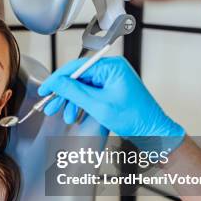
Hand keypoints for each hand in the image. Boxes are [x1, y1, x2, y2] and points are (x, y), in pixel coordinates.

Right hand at [38, 56, 184, 144]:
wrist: (154, 133)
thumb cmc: (135, 119)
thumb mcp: (98, 105)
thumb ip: (74, 91)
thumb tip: (56, 82)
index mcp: (112, 67)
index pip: (77, 67)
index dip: (58, 79)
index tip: (45, 89)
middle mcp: (112, 70)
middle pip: (78, 77)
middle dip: (64, 94)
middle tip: (51, 106)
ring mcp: (113, 80)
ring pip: (83, 87)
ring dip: (72, 102)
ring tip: (65, 116)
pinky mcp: (112, 90)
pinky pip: (91, 94)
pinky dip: (82, 104)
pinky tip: (75, 114)